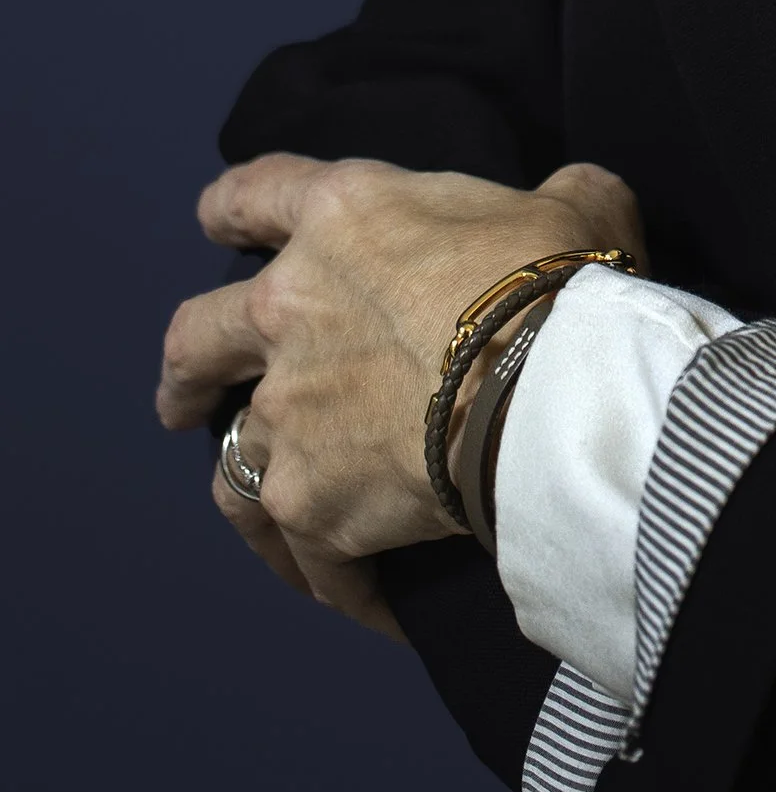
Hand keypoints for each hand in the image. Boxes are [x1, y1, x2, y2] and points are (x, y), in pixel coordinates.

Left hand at [157, 150, 644, 632]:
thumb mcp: (573, 203)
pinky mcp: (307, 501)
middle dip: (187, 370)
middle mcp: (290, 309)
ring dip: (242, 479)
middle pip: (197, 339)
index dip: (233, 207)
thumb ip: (553, 197)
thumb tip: (572, 205)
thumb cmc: (559, 279)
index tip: (216, 221)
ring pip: (229, 458)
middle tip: (186, 395)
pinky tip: (361, 596)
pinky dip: (329, 576)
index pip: (257, 194)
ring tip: (260, 507)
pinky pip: (303, 554)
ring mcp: (288, 413)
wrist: (550, 387)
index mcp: (345, 217)